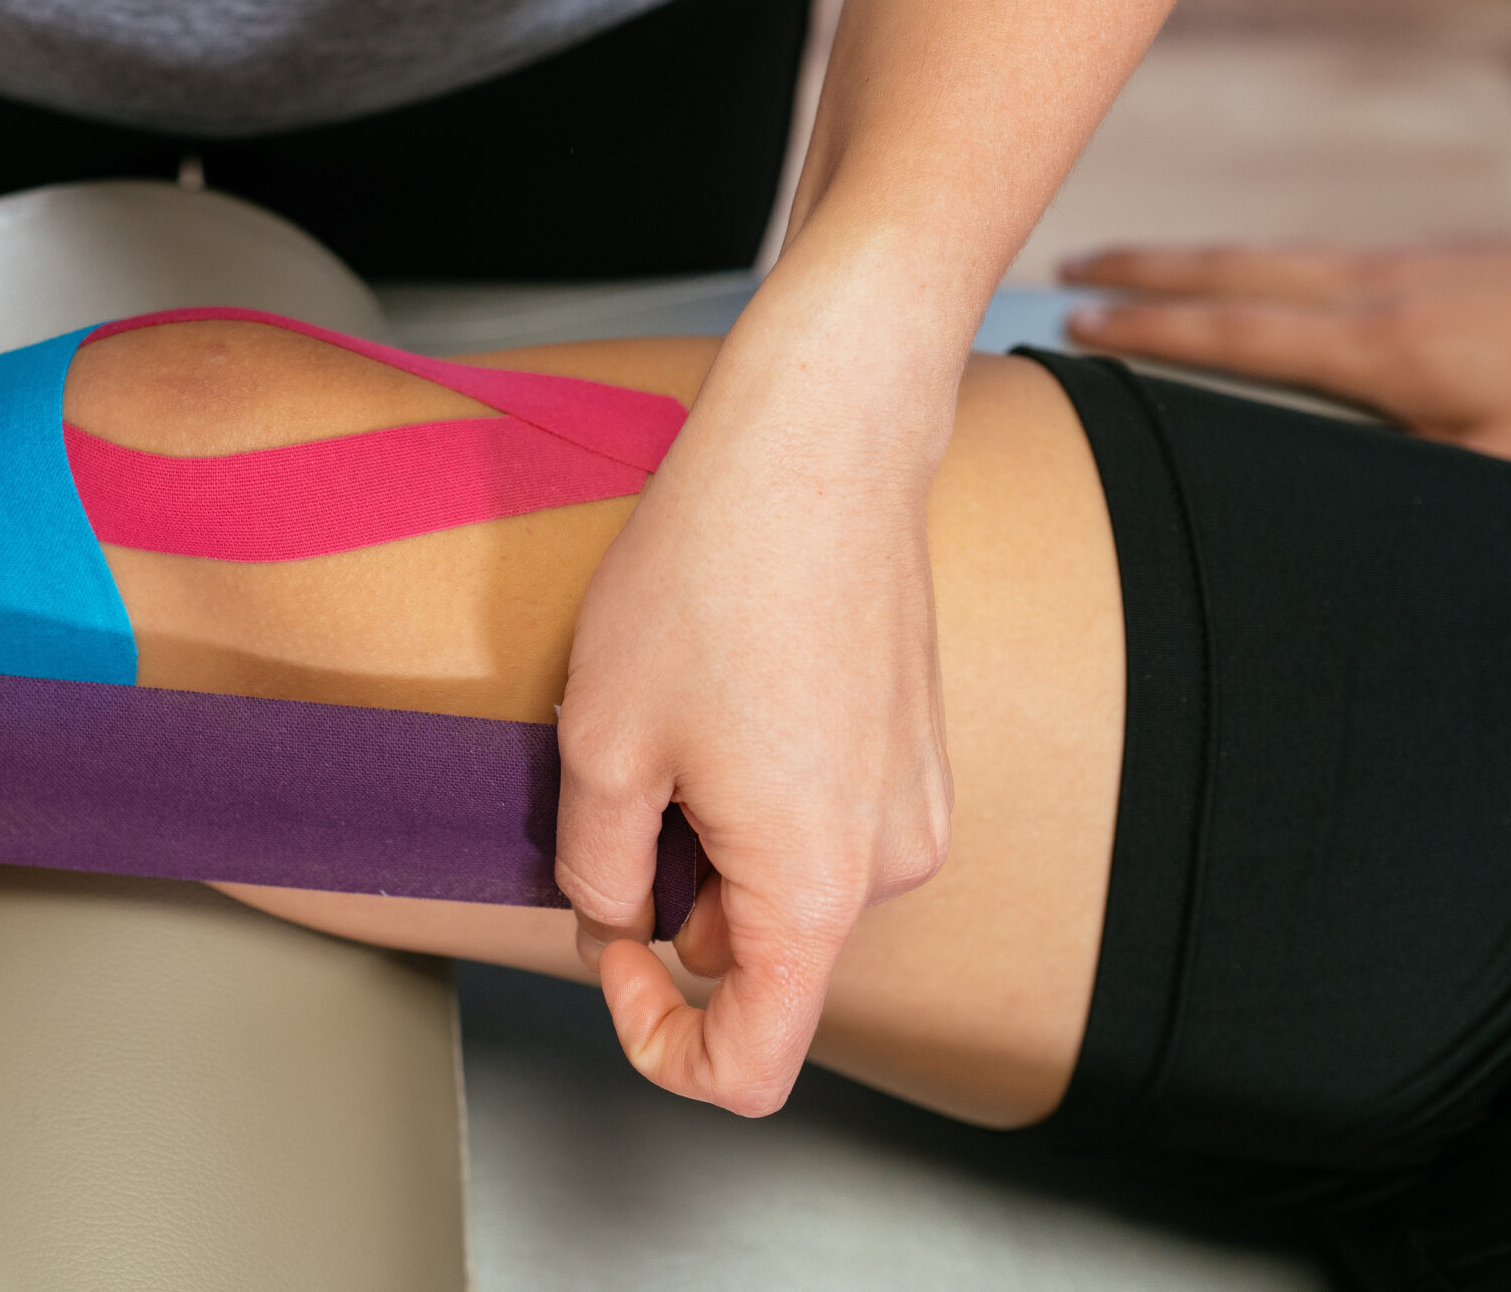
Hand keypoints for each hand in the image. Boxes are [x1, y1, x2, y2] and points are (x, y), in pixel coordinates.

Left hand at [555, 296, 954, 1115]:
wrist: (818, 447)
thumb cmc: (715, 578)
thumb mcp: (602, 741)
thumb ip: (594, 871)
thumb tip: (613, 919)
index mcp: (813, 889)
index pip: (750, 1064)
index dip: (660, 1044)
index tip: (611, 961)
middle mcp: (887, 864)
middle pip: (758, 955)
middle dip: (669, 898)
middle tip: (616, 779)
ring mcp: (913, 805)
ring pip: (783, 880)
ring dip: (710, 834)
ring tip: (674, 712)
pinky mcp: (915, 749)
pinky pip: (821, 817)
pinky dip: (757, 789)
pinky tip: (726, 687)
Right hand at [1063, 235, 1510, 477]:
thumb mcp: (1510, 467)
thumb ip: (1420, 489)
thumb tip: (1344, 516)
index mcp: (1378, 346)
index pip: (1236, 330)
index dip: (1149, 325)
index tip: (1078, 321)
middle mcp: (1373, 287)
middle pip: (1227, 268)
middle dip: (1136, 269)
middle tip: (1063, 270)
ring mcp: (1395, 259)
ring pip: (1263, 252)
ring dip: (1184, 258)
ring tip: (1120, 264)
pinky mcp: (1421, 252)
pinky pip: (1309, 252)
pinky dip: (1249, 261)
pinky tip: (1235, 274)